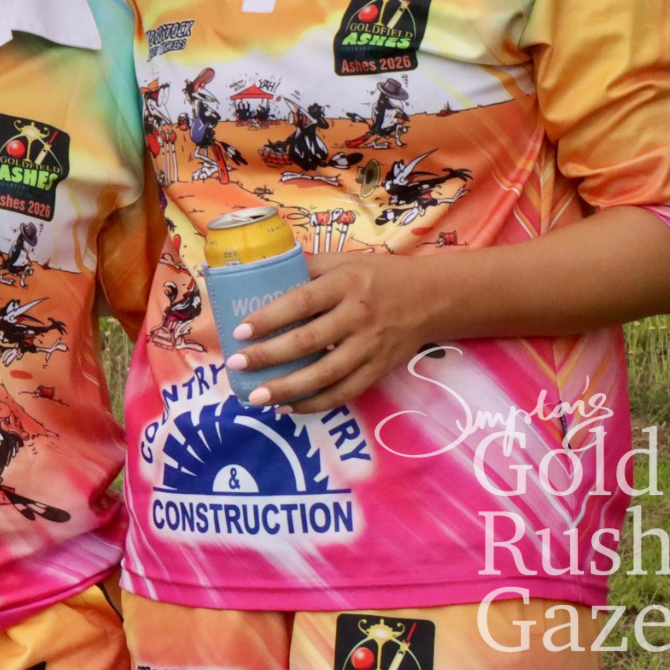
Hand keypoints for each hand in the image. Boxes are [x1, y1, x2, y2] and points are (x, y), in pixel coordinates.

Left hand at [225, 252, 448, 412]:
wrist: (432, 298)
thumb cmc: (377, 276)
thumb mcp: (343, 262)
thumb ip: (307, 268)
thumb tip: (259, 272)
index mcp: (344, 284)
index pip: (301, 302)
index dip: (269, 318)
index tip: (239, 331)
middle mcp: (357, 317)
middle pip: (308, 341)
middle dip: (268, 356)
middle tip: (237, 364)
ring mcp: (369, 347)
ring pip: (325, 375)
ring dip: (287, 389)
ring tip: (256, 397)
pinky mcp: (378, 370)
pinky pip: (344, 393)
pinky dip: (315, 404)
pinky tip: (287, 407)